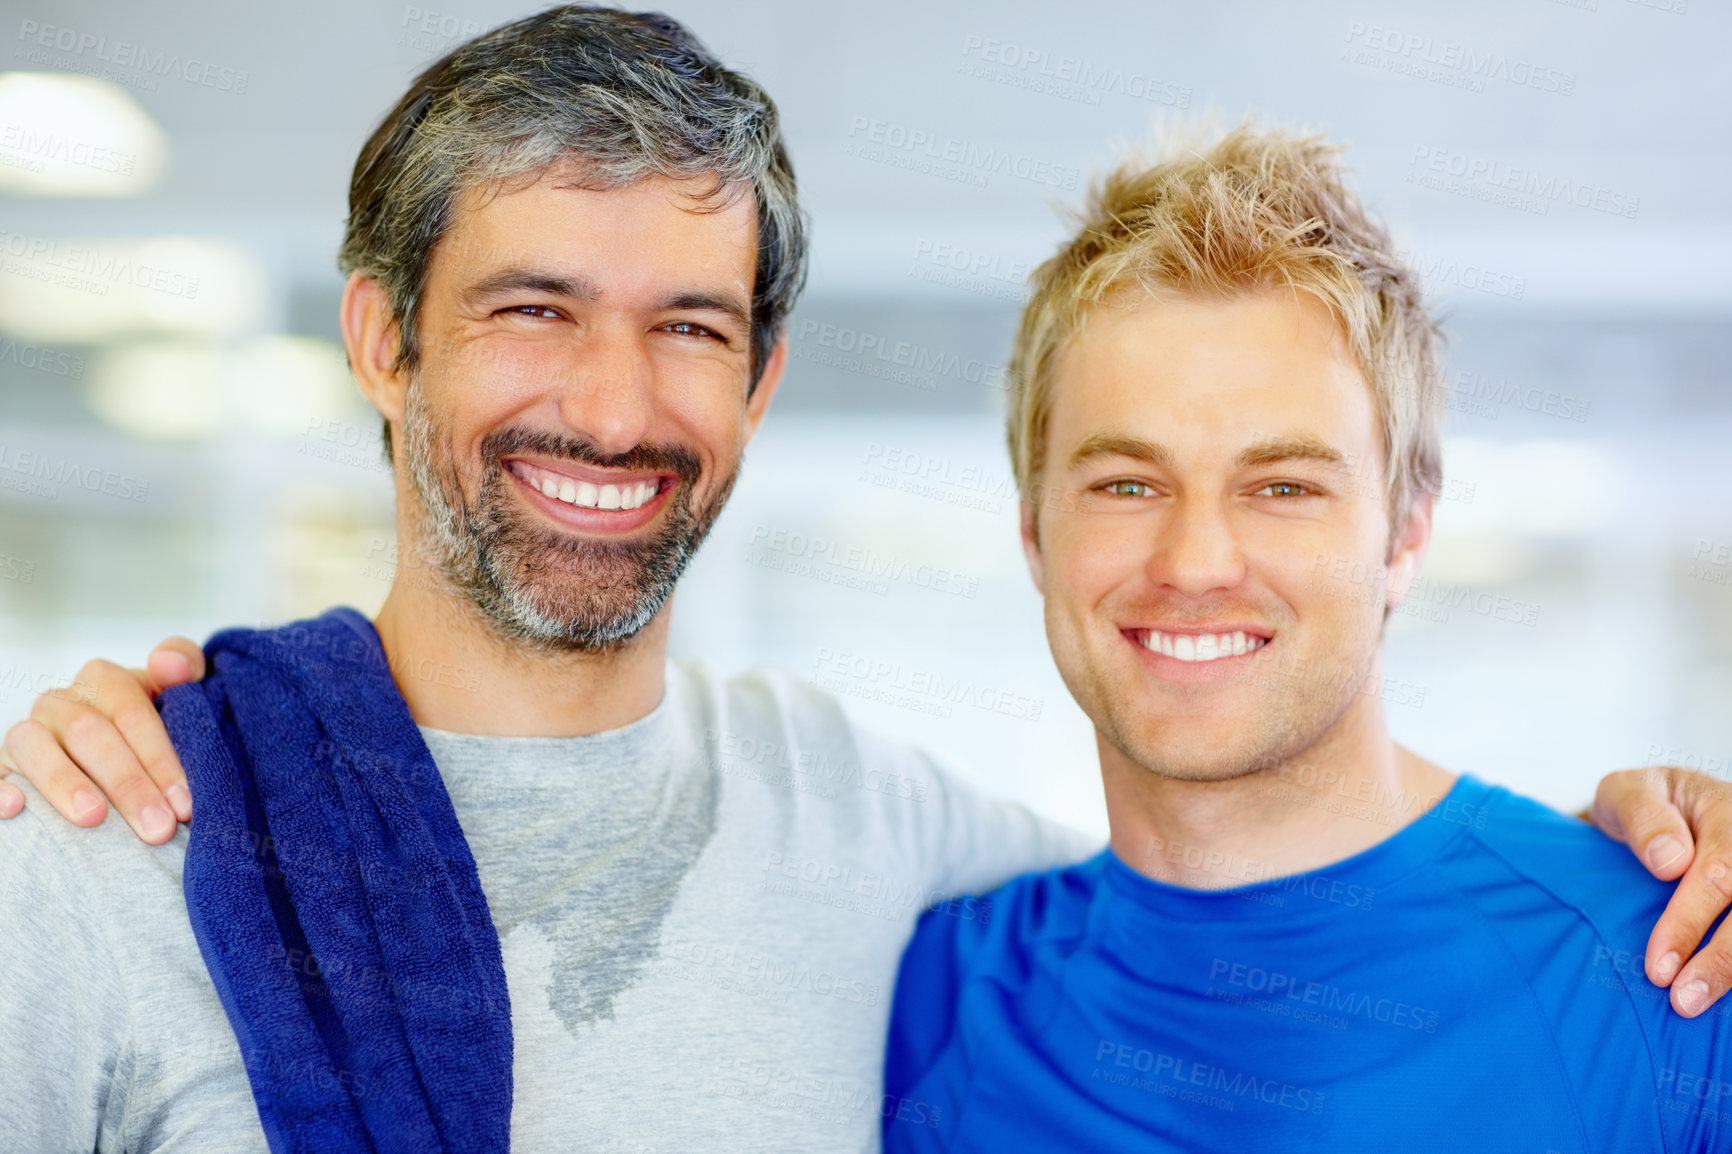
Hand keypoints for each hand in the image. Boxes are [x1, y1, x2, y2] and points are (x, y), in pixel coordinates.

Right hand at [0, 638, 205, 843]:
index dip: (161, 759)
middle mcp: (60, 704)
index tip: (184, 804)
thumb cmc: (147, 730)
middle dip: (128, 784)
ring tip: (95, 818)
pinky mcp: (2, 766)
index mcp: (103, 681)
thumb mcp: (173, 694)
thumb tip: (168, 664)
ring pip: (35, 747)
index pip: (132, 714)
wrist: (111, 752)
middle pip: (90, 733)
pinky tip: (16, 810)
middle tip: (158, 827)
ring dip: (66, 784)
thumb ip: (183, 664)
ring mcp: (26, 734)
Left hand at [1591, 766, 1731, 1017]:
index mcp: (1728, 812)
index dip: (1690, 925)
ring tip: (1697, 1005)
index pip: (1720, 875)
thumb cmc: (1644, 805)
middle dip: (1721, 962)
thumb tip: (1671, 862)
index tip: (1658, 969)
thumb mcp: (1626, 792)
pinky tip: (1725, 1002)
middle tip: (1683, 1001)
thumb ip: (1643, 816)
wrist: (1667, 809)